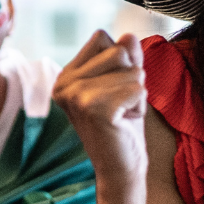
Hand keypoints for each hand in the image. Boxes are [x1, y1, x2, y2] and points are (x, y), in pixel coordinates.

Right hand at [52, 30, 147, 192]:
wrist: (120, 169)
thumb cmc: (121, 128)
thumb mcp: (124, 85)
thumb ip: (126, 58)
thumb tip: (128, 35)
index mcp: (65, 76)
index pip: (102, 38)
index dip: (118, 62)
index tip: (112, 91)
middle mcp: (64, 84)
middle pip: (117, 50)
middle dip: (129, 77)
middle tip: (119, 105)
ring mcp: (77, 96)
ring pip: (131, 70)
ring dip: (136, 93)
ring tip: (121, 114)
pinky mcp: (95, 108)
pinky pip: (137, 87)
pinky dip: (140, 105)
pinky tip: (124, 121)